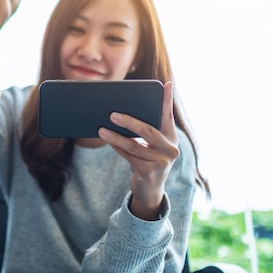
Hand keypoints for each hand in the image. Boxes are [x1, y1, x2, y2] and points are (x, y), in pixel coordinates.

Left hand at [98, 81, 179, 219]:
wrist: (151, 189)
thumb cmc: (147, 159)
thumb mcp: (151, 145)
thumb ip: (146, 130)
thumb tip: (120, 112)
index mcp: (171, 137)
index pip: (168, 115)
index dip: (167, 100)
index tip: (167, 84)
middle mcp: (170, 149)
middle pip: (148, 131)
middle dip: (129, 121)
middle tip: (112, 114)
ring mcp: (161, 162)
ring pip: (134, 145)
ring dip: (115, 137)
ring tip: (100, 129)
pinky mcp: (149, 172)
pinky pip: (129, 157)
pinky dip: (116, 147)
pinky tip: (106, 140)